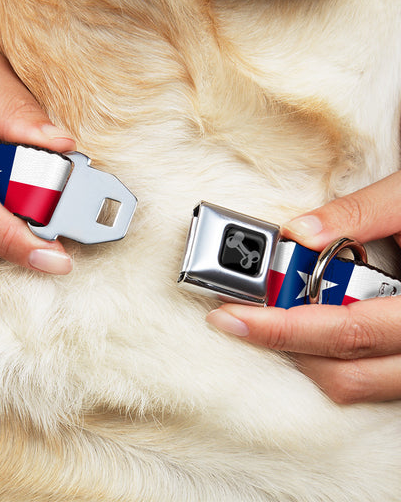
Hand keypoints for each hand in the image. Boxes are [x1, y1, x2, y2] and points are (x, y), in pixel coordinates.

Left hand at [207, 171, 400, 403]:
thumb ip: (360, 213)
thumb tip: (298, 232)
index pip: (345, 331)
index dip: (281, 328)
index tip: (230, 316)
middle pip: (344, 372)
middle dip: (282, 345)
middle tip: (238, 315)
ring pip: (355, 385)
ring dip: (304, 355)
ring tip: (270, 319)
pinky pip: (367, 379)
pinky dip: (329, 358)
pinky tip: (309, 326)